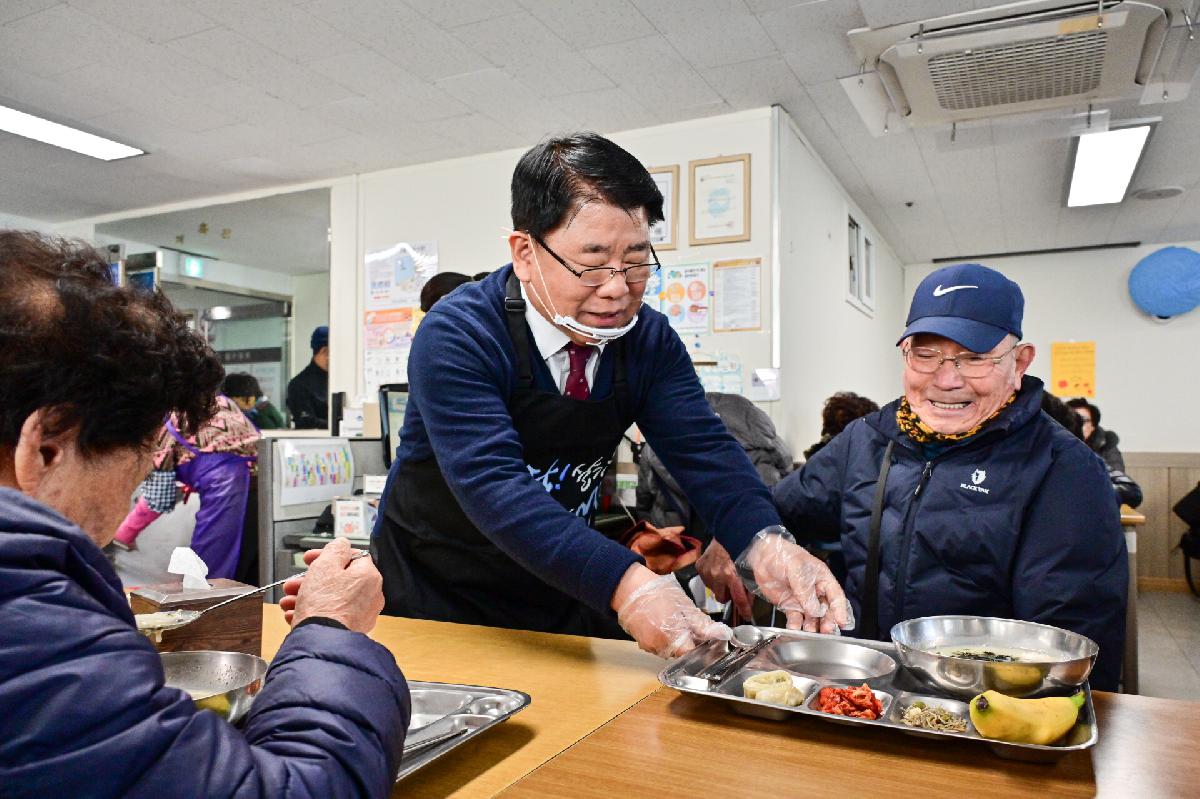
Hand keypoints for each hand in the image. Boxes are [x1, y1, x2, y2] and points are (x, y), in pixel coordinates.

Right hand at [281, 538, 383, 633]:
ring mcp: (361, 615)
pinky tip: (293, 614)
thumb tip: (342, 544)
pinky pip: (330, 615)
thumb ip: (335, 549)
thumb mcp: (325, 566)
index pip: (351, 556)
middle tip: (293, 582)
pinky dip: (312, 612)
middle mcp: (370, 595)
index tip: (309, 559)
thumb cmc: (324, 604)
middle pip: (338, 579)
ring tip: (288, 601)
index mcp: (368, 576)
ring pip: (331, 598)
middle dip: (311, 579)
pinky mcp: (350, 630)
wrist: (321, 642)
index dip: (327, 555)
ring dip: (306, 596)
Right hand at [612, 564, 731, 657]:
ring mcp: (648, 646)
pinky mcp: (641, 643)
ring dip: (675, 640)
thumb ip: (702, 624)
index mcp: (672, 638)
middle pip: (681, 654)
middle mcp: (659, 648)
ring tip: (675, 621)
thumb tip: (722, 634)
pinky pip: (658, 646)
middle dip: (688, 642)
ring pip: (669, 650)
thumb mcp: (684, 605)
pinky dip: (664, 637)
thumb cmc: (656, 592)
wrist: (627, 587)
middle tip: (690, 624)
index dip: (701, 648)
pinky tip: (664, 622)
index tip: (705, 639)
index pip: (692, 655)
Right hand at [695, 540, 752, 620]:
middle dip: (729, 595)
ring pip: (714, 591)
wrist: (729, 532)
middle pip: (723, 598)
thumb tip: (749, 601)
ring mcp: (706, 571)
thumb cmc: (742, 549)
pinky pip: (706, 581)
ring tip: (725, 576)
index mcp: (731, 575)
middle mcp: (717, 575)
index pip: (738, 599)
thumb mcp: (750, 568)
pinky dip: (712, 578)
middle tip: (733, 587)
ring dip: (720, 587)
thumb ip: (749, 585)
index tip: (746, 616)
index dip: (744, 610)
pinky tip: (717, 570)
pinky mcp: (700, 566)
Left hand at [739, 532, 853, 633]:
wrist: (762, 556)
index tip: (841, 623)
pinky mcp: (789, 604)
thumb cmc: (784, 555)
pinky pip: (795, 618)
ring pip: (811, 617)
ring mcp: (802, 599)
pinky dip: (795, 625)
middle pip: (826, 610)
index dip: (840, 610)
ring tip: (809, 633)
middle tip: (825, 631)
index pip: (836, 596)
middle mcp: (814, 591)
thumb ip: (806, 592)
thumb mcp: (798, 570)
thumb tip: (814, 610)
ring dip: (812, 626)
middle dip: (827, 622)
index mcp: (822, 578)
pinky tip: (794, 629)